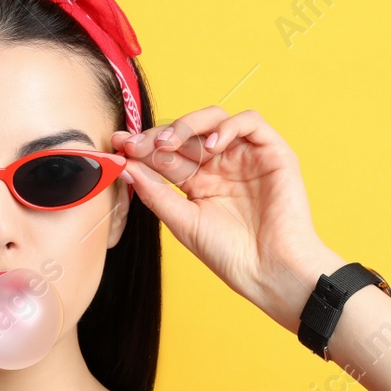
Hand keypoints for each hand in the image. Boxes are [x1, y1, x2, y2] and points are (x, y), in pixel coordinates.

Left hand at [111, 107, 345, 331]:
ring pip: (215, 119)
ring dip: (188, 125)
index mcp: (198, 183)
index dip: (143, 147)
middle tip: (136, 143)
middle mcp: (221, 166)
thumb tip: (124, 166)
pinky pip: (250, 123)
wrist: (268, 271)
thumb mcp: (182, 222)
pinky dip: (228, 127)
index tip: (118, 145)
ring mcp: (246, 157)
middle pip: (187, 134)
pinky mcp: (273, 153)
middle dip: (158, 135)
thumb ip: (155, 193)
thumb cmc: (228, 253)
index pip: (167, 155)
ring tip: (169, 143)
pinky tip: (211, 146)